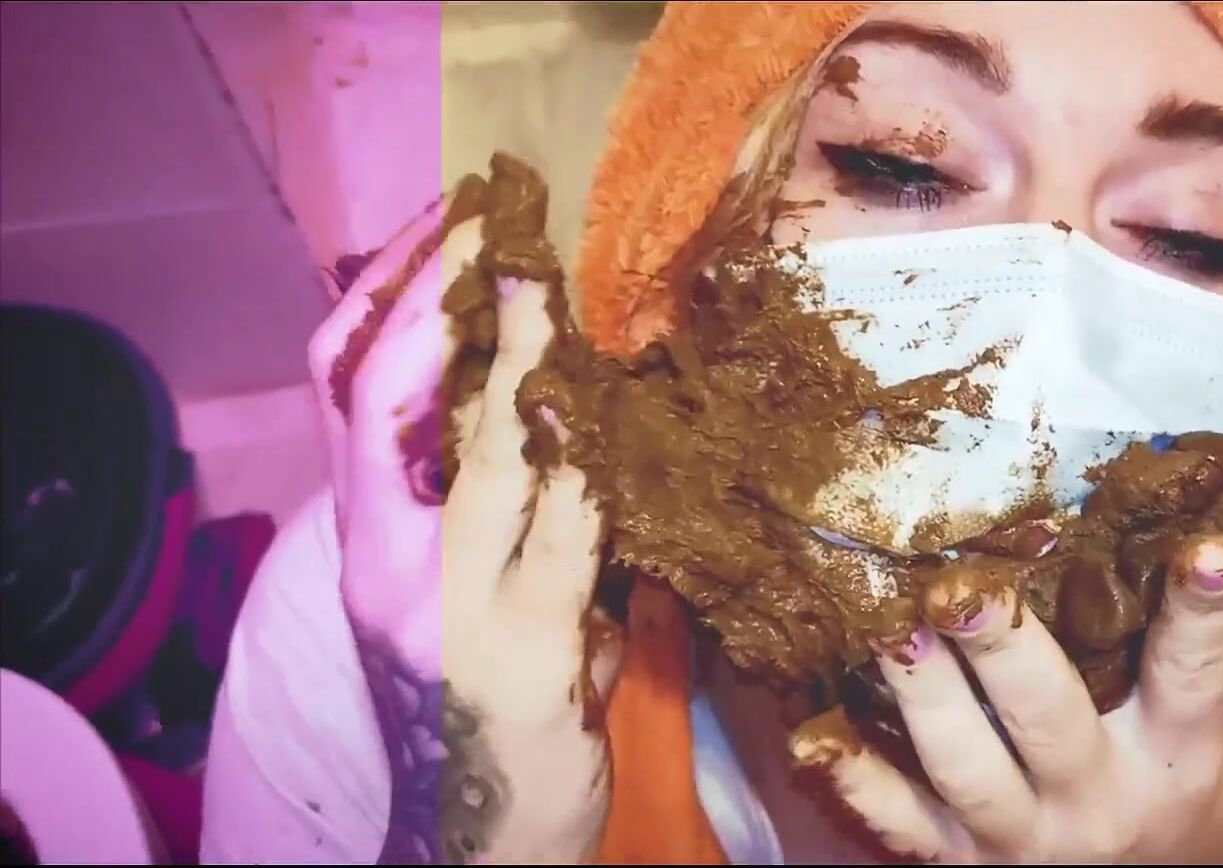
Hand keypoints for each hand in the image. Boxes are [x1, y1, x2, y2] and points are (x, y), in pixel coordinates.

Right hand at [306, 197, 619, 863]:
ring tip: (550, 298)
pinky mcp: (526, 647)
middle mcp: (383, 566)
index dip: (383, 298)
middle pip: (383, 402)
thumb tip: (541, 389)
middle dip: (439, 302)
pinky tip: (608, 418)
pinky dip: (593, 467)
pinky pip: (568, 532)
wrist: (480, 830)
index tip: (440, 226)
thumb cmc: (484, 698)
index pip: (339, 391)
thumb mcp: (458, 591)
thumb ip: (486, 503)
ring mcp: (448, 607)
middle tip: (496, 233)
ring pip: (487, 456)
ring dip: (527, 367)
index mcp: (364, 540)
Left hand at [794, 534, 1222, 863]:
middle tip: (968, 581)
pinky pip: (897, 825)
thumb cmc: (1190, 814)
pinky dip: (854, 783)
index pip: (1194, 675)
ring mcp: (1015, 834)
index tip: (1205, 545)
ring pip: (962, 764)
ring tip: (893, 628)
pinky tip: (814, 737)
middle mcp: (1092, 798)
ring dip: (923, 696)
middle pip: (1048, 719)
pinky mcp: (954, 859)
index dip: (1203, 610)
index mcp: (1173, 759)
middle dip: (1006, 649)